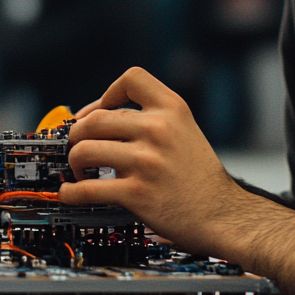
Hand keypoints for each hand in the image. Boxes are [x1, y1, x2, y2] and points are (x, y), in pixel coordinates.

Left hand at [61, 67, 294, 294]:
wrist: (224, 215)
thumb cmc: (200, 177)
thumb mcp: (186, 131)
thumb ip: (152, 119)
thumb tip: (98, 118)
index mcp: (173, 109)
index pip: (131, 78)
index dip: (108, 93)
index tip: (99, 111)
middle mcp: (159, 130)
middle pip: (94, 118)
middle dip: (77, 133)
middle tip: (78, 146)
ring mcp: (147, 161)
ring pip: (84, 150)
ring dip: (73, 161)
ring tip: (80, 171)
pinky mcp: (137, 193)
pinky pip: (86, 188)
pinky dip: (70, 192)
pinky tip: (70, 193)